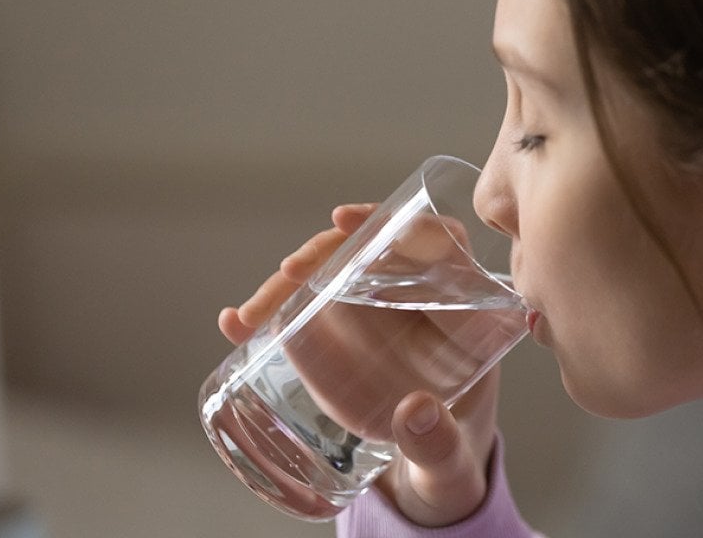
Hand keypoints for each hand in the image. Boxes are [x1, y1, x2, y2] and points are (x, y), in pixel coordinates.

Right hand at [218, 204, 502, 526]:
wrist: (431, 481)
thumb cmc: (454, 461)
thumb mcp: (451, 462)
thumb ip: (439, 445)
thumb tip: (415, 412)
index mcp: (466, 320)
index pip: (444, 245)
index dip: (399, 222)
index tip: (347, 220)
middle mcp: (423, 306)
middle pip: (376, 252)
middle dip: (326, 252)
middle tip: (289, 274)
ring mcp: (381, 316)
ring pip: (336, 275)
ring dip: (288, 285)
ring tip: (250, 316)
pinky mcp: (347, 335)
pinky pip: (310, 310)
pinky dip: (272, 312)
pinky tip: (235, 324)